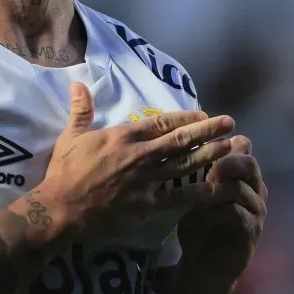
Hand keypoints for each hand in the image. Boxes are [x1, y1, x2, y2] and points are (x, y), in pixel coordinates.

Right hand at [39, 83, 234, 235]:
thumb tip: (78, 84)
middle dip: (207, 130)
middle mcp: (141, 156)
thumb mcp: (70, 136)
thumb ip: (81, 110)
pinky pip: (178, 197)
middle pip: (181, 140)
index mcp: (124, 137)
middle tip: (230, 123)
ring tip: (231, 147)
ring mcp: (147, 181)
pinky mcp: (147, 205)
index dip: (184, 117)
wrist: (61, 209)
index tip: (203, 113)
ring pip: (185, 165)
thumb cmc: (65, 171)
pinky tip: (217, 187)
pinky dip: (198, 191)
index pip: (161, 122)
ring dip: (210, 155)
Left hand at [176, 135, 266, 277]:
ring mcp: (256, 212)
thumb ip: (198, 172)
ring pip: (240, 187)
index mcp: (243, 177)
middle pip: (249, 163)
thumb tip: (182, 138)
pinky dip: (216, 210)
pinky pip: (236, 213)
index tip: (198, 140)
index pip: (243, 147)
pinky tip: (199, 212)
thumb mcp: (196, 195)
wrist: (204, 267)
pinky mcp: (251, 232)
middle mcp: (255, 190)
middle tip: (201, 164)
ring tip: (195, 191)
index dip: (222, 141)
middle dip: (224, 160)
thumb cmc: (200, 226)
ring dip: (215, 188)